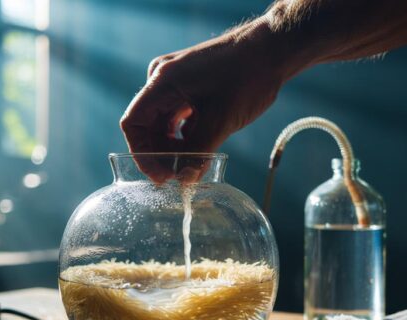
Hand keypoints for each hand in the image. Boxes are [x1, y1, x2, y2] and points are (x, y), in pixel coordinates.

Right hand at [120, 18, 288, 181]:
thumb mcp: (220, 121)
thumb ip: (199, 153)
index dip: (142, 154)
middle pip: (147, 125)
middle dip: (159, 154)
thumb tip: (184, 182)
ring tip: (189, 167)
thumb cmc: (247, 77)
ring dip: (173, 147)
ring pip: (163, 123)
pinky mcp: (190, 86)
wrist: (272, 51)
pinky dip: (184, 135)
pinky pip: (177, 116)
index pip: (133, 124)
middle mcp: (163, 79)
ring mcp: (176, 81)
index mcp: (162, 82)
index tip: (160, 176)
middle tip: (177, 177)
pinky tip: (198, 150)